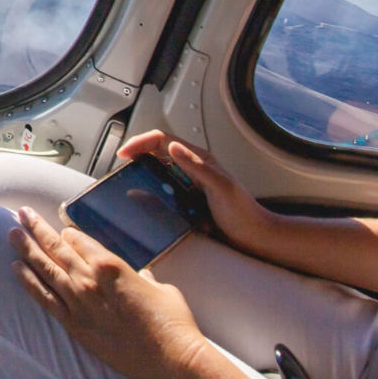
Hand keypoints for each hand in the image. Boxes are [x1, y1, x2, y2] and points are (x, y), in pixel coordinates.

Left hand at [11, 206, 210, 378]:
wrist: (171, 359)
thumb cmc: (172, 321)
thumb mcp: (160, 288)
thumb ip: (145, 278)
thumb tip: (143, 276)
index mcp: (110, 265)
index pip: (79, 241)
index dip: (69, 234)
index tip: (62, 231)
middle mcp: (89, 279)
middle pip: (56, 248)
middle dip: (37, 228)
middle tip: (21, 214)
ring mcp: (79, 303)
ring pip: (45, 269)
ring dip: (26, 249)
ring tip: (12, 234)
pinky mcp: (74, 326)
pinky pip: (44, 298)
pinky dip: (28, 282)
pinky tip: (16, 268)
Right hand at [117, 130, 280, 254]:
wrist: (256, 238)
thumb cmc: (244, 214)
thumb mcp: (221, 188)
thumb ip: (198, 167)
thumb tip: (172, 147)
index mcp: (199, 159)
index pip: (161, 139)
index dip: (140, 142)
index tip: (124, 154)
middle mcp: (192, 167)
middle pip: (156, 151)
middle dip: (136, 153)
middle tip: (121, 167)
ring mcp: (188, 183)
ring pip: (158, 169)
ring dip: (141, 171)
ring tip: (127, 181)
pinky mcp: (187, 199)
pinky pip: (162, 189)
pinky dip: (149, 190)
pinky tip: (143, 202)